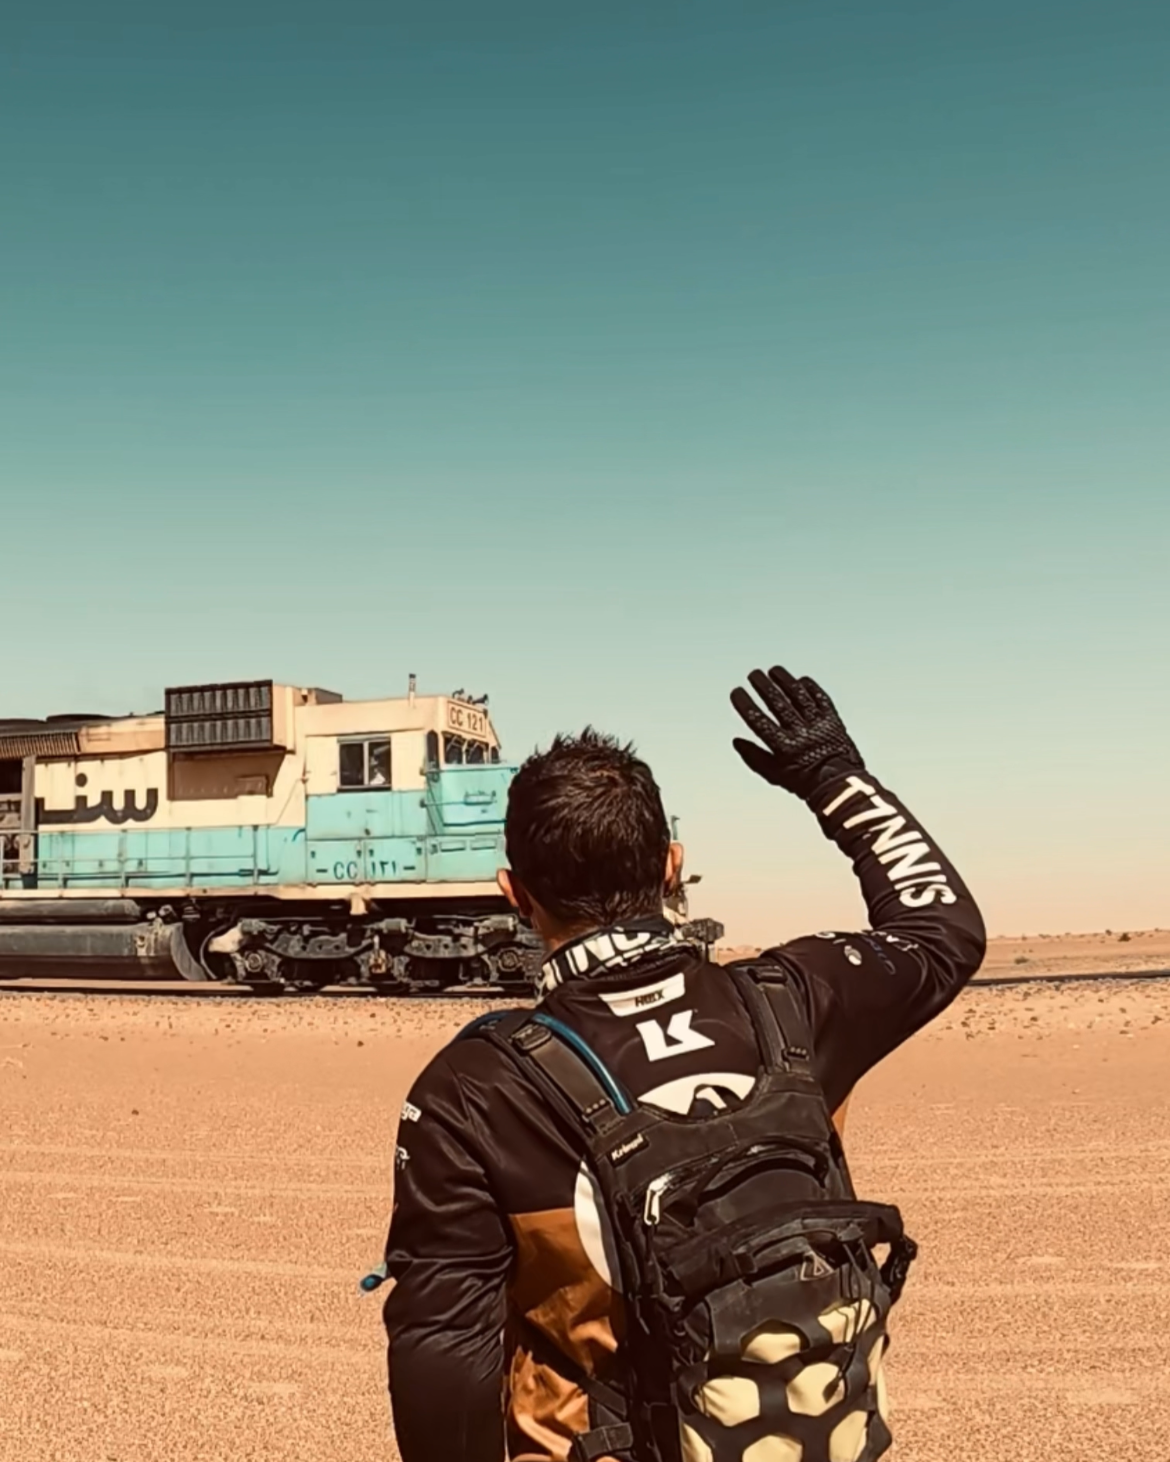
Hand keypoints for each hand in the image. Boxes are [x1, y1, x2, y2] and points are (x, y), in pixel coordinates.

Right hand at [730, 666, 863, 798]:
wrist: (838, 785)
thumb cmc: (804, 782)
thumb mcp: (774, 774)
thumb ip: (754, 757)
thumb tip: (737, 741)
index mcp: (784, 748)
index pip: (759, 720)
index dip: (746, 704)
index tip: (737, 692)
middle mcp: (800, 733)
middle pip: (778, 703)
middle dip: (763, 686)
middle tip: (754, 675)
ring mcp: (818, 725)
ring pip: (799, 696)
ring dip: (785, 681)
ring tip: (774, 670)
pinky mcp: (833, 720)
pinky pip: (821, 698)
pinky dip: (810, 687)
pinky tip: (801, 680)